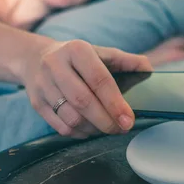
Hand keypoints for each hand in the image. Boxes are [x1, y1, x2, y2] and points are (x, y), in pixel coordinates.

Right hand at [21, 40, 152, 138]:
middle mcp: (55, 65)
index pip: (99, 80)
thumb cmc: (78, 59)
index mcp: (77, 50)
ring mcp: (42, 85)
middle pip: (83, 101)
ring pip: (71, 117)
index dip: (115, 103)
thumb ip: (126, 61)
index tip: (129, 120)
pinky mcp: (35, 102)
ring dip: (93, 128)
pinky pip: (61, 127)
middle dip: (106, 120)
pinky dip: (80, 133)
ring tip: (106, 128)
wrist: (35, 58)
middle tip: (121, 129)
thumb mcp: (101, 53)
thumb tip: (148, 69)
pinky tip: (91, 129)